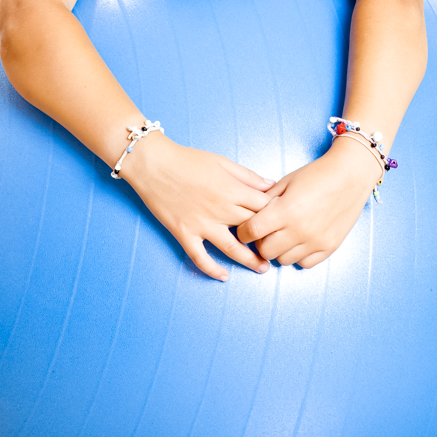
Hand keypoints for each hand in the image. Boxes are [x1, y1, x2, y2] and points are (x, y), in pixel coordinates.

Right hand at [119, 132, 276, 281]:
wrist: (153, 163)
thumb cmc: (188, 159)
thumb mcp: (222, 161)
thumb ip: (248, 176)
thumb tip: (271, 186)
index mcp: (232, 190)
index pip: (264, 208)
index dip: (276, 215)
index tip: (283, 221)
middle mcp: (221, 210)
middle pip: (253, 230)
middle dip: (268, 239)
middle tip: (279, 247)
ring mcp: (202, 224)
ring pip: (232, 249)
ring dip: (250, 261)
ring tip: (263, 268)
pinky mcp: (184, 233)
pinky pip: (200, 258)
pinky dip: (212, 270)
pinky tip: (224, 276)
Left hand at [236, 137, 377, 268]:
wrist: (351, 175)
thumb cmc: (317, 174)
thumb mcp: (286, 182)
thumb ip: (265, 200)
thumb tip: (250, 215)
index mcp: (285, 210)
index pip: (251, 232)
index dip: (244, 231)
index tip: (246, 228)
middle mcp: (299, 230)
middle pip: (265, 251)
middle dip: (261, 242)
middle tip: (267, 231)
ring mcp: (315, 241)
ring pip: (284, 260)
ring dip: (280, 249)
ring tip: (285, 234)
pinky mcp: (329, 247)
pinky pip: (305, 263)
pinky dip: (299, 255)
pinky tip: (300, 240)